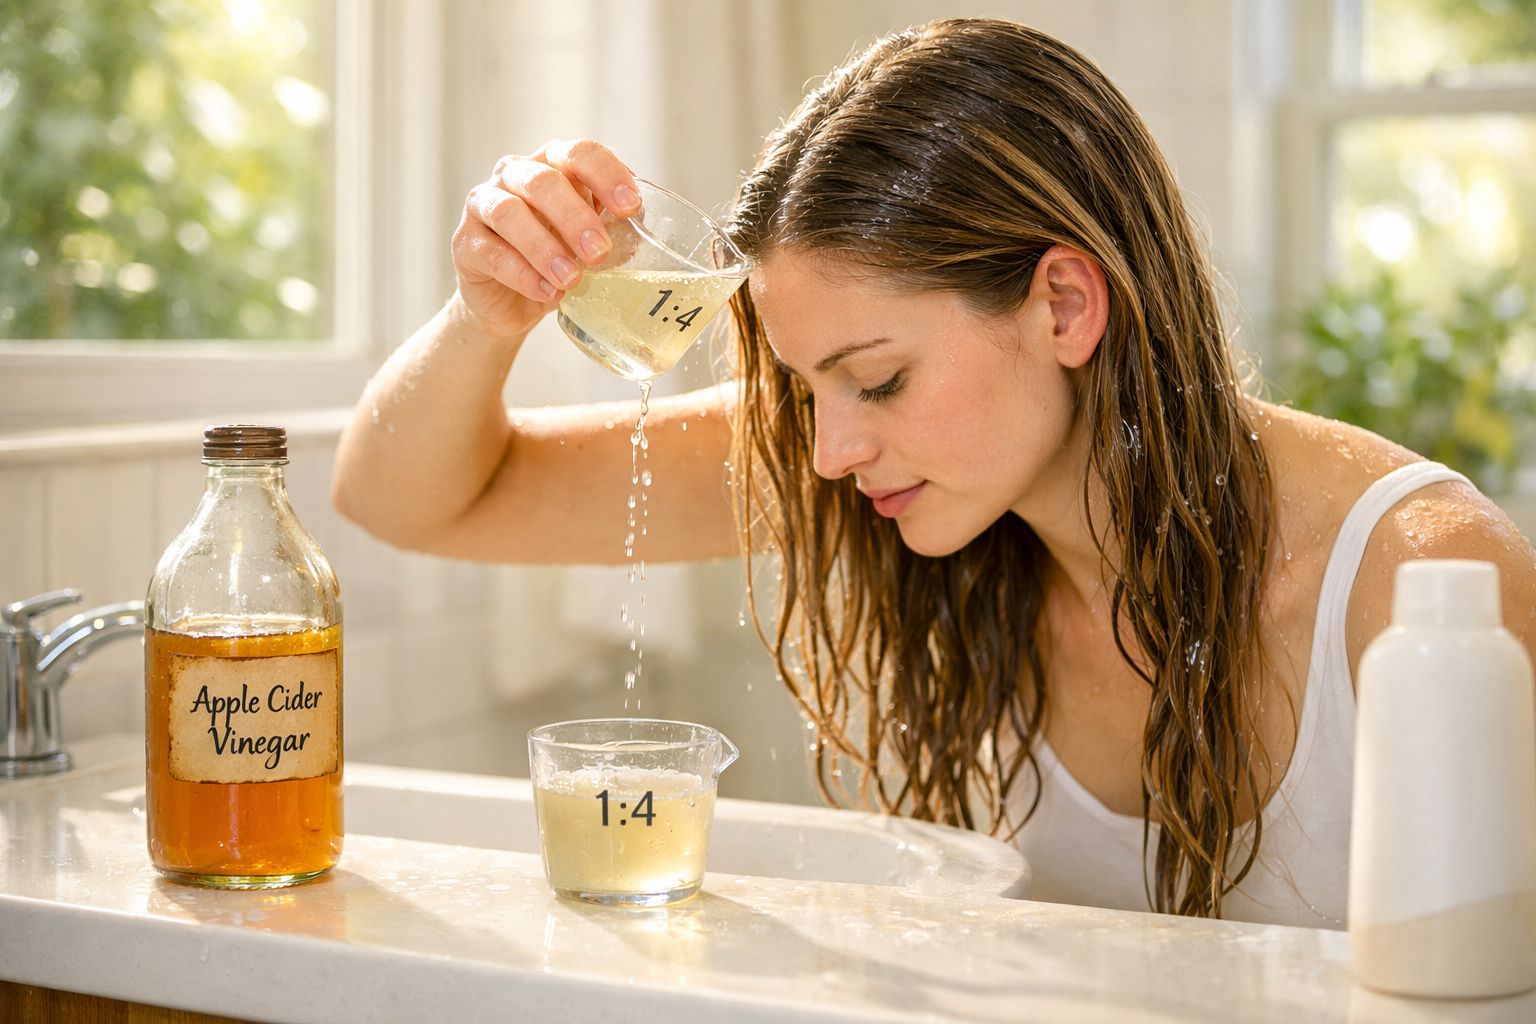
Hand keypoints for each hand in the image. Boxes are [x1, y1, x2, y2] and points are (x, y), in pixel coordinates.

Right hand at [449, 139, 641, 339]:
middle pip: (543, 181)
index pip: (579, 154)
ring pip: (510, 213)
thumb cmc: (559, 260)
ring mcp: (484, 205)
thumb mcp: (591, 242)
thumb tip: (649, 237)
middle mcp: (514, 175)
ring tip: (572, 278)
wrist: (511, 302)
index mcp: (552, 165)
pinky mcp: (465, 243)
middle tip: (599, 251)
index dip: (606, 175)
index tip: (631, 208)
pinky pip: (491, 252)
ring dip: (545, 247)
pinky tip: (546, 292)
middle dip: (575, 217)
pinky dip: (522, 273)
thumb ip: (614, 230)